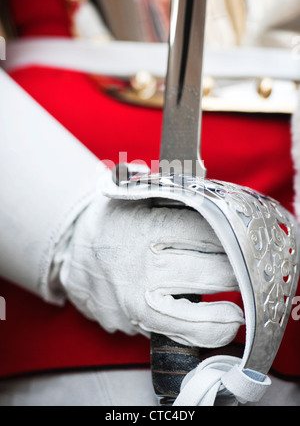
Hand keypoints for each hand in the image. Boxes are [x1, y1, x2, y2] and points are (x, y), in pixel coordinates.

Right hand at [60, 197, 243, 347]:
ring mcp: (131, 299)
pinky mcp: (127, 321)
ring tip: (236, 314)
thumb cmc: (111, 218)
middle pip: (206, 273)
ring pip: (188, 319)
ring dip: (220, 318)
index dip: (230, 237)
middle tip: (246, 271)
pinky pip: (167, 334)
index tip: (243, 239)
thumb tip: (205, 183)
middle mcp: (140, 265)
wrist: (70, 248)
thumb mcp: (135, 193)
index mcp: (146, 227)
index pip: (203, 233)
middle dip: (233, 273)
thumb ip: (169, 188)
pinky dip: (194, 334)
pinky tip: (212, 326)